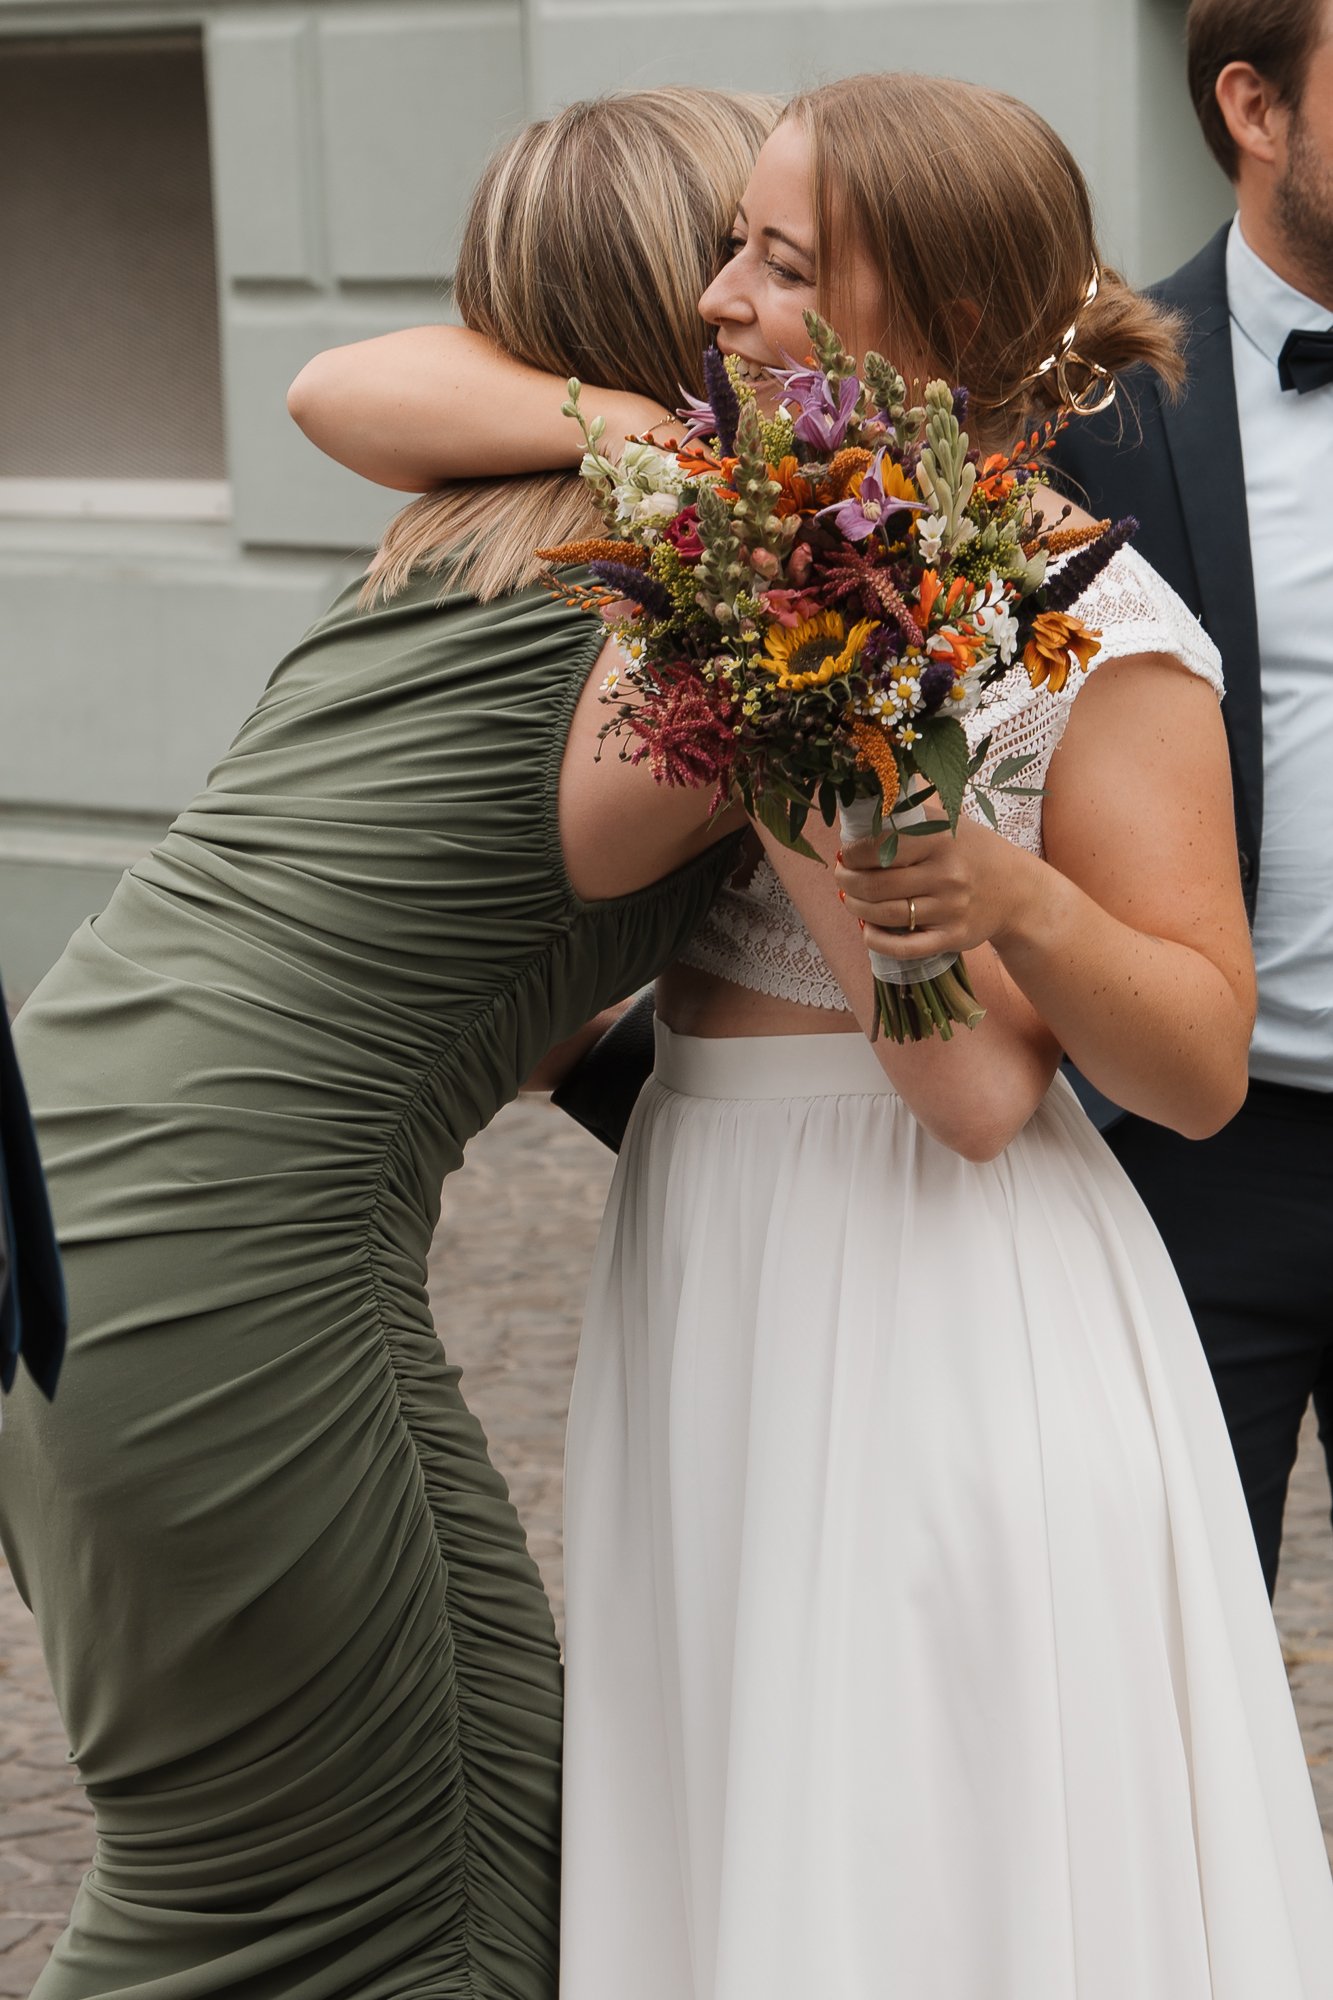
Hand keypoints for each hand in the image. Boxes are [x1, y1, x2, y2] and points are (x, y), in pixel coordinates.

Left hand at [835, 801, 1039, 962]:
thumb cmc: (973, 851)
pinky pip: (906, 947)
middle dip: (847, 882)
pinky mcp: (953, 937)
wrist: (1017, 891)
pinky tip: (867, 931)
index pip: (881, 848)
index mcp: (940, 840)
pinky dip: (878, 941)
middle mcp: (946, 875)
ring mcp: (950, 909)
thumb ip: (909, 817)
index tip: (845, 855)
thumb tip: (860, 816)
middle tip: (842, 878)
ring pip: (885, 915)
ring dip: (857, 908)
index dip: (853, 854)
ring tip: (850, 899)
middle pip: (876, 885)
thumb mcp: (948, 823)